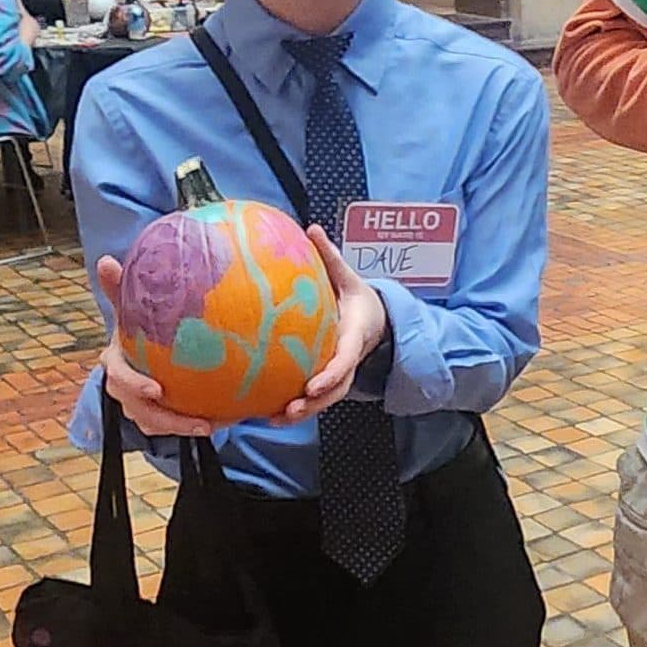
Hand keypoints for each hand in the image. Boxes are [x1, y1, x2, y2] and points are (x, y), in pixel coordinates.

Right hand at [95, 255, 215, 438]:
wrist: (137, 346)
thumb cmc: (135, 324)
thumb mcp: (129, 307)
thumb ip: (119, 288)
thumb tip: (104, 260)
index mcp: (115, 361)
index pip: (120, 378)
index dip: (135, 386)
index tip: (158, 390)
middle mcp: (121, 388)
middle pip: (138, 410)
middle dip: (166, 419)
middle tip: (200, 423)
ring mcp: (135, 405)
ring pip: (153, 424)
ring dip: (181, 428)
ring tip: (211, 426)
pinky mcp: (151, 415)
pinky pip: (167, 427)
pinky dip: (188, 426)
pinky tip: (218, 422)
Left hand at [270, 226, 388, 424]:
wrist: (377, 321)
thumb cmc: (358, 299)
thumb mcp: (349, 277)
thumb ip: (331, 258)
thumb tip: (312, 228)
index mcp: (355, 335)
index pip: (345, 358)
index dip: (331, 373)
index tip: (313, 384)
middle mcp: (348, 358)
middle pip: (336, 388)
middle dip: (316, 402)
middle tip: (292, 408)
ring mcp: (340, 372)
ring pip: (326, 399)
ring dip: (304, 412)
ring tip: (276, 418)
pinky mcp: (328, 380)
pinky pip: (316, 398)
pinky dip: (296, 409)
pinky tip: (269, 414)